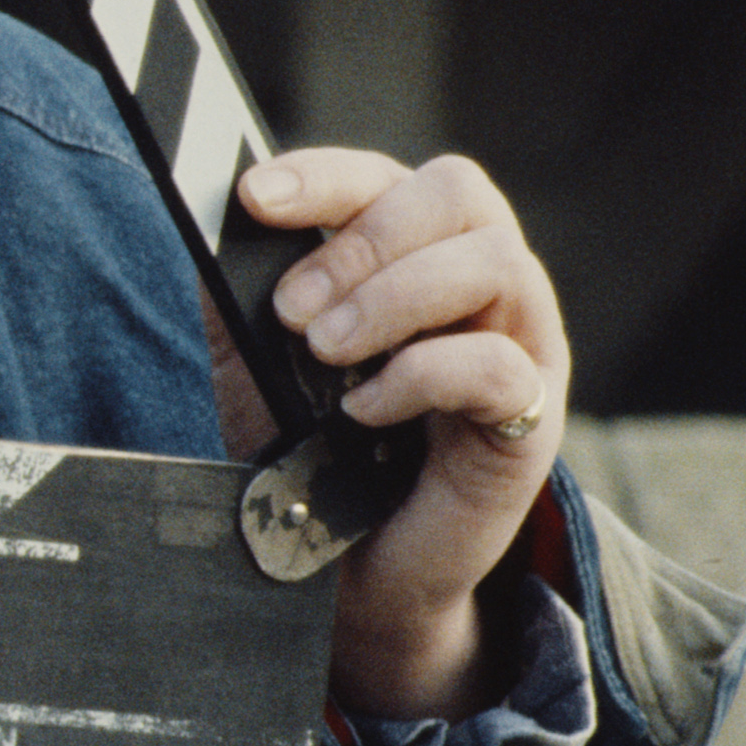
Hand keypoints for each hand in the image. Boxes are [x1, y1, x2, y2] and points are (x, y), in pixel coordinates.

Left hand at [235, 147, 570, 720]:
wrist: (347, 570)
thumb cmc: (311, 454)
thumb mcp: (258, 368)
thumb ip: (240, 302)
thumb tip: (213, 233)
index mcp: (419, 256)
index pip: (389, 178)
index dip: (324, 175)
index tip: (253, 198)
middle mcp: (484, 286)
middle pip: (459, 194)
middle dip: (363, 238)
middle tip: (292, 309)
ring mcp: (521, 347)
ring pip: (494, 262)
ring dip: (393, 296)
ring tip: (325, 352)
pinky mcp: (532, 421)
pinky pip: (500, 366)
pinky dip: (422, 375)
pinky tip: (364, 411)